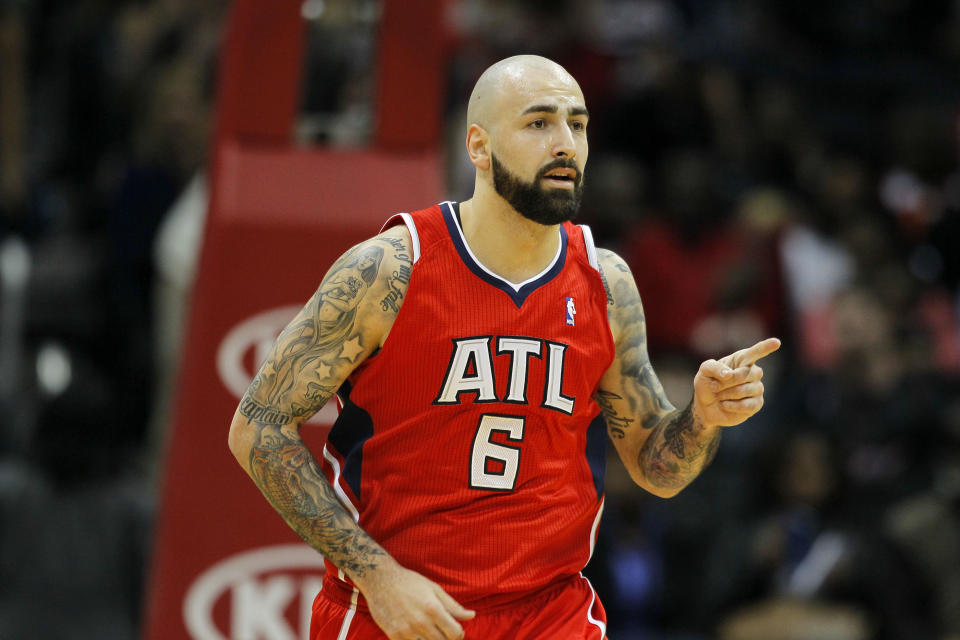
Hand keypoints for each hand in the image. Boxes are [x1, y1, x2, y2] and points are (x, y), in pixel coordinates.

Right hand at [358, 562, 475, 639]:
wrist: (380, 580)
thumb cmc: (410, 582)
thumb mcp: (434, 589)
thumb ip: (453, 606)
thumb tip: (472, 616)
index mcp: (433, 609)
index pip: (455, 634)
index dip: (459, 635)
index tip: (457, 631)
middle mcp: (420, 622)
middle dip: (446, 639)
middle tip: (443, 632)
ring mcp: (406, 631)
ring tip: (430, 632)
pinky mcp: (393, 635)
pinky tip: (417, 634)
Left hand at [692, 337, 780, 427]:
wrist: (705, 406)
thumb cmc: (707, 384)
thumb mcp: (704, 371)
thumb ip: (713, 367)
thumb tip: (729, 374)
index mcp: (741, 360)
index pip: (755, 352)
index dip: (766, 347)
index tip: (776, 342)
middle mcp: (753, 372)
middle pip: (745, 374)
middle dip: (725, 382)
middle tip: (713, 386)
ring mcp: (757, 388)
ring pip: (745, 390)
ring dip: (726, 394)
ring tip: (719, 396)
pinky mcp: (757, 404)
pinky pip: (747, 405)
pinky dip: (732, 405)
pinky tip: (725, 404)